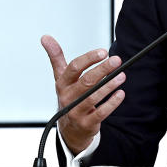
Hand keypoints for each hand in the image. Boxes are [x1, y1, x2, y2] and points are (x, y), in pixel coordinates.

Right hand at [40, 35, 125, 153]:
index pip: (74, 68)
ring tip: (121, 75)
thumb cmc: (69, 97)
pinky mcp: (86, 123)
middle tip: (116, 60)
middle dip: (102, 69)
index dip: (89, 59)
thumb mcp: (60, 78)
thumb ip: (56, 57)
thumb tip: (45, 37)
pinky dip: (111, 103)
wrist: (70, 128)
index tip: (103, 52)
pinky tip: (120, 93)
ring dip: (109, 85)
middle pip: (86, 81)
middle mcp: (68, 97)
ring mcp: (76, 111)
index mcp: (62, 83)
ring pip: (93, 97)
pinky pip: (100, 112)